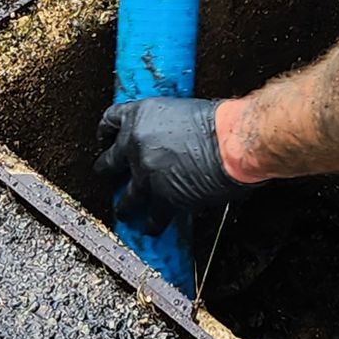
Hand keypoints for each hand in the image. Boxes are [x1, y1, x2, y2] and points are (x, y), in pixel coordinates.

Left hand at [95, 96, 253, 230]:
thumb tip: (170, 137)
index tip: (106, 140)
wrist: (232, 141)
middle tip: (106, 175)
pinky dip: (152, 225)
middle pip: (109, 161)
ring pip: (126, 197)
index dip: (106, 133)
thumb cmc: (219, 121)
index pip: (111, 121)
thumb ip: (167, 124)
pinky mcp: (163, 198)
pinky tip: (151, 227)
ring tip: (124, 211)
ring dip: (125, 206)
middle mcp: (136, 144)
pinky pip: (152, 218)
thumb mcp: (184, 110)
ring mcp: (146, 174)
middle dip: (106, 170)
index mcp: (141, 116)